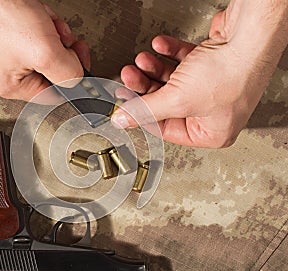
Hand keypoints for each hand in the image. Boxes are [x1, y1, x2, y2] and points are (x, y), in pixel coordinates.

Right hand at [0, 0, 89, 100]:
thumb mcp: (45, 52)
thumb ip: (68, 73)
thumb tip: (78, 81)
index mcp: (8, 88)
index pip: (52, 94)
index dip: (70, 76)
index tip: (79, 60)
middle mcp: (1, 76)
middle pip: (48, 72)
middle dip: (60, 52)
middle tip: (62, 38)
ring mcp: (1, 58)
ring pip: (43, 54)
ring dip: (53, 37)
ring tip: (45, 23)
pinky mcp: (2, 40)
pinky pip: (33, 41)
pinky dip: (42, 28)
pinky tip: (37, 17)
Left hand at [113, 0, 287, 147]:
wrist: (250, 34)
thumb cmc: (230, 72)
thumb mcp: (178, 100)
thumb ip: (146, 110)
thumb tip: (124, 120)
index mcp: (212, 132)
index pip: (166, 129)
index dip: (142, 114)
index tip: (126, 104)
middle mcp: (214, 111)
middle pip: (167, 103)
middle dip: (145, 86)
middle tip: (130, 77)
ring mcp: (214, 86)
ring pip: (173, 81)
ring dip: (154, 68)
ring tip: (142, 59)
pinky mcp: (213, 63)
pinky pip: (184, 61)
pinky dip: (170, 53)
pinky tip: (160, 46)